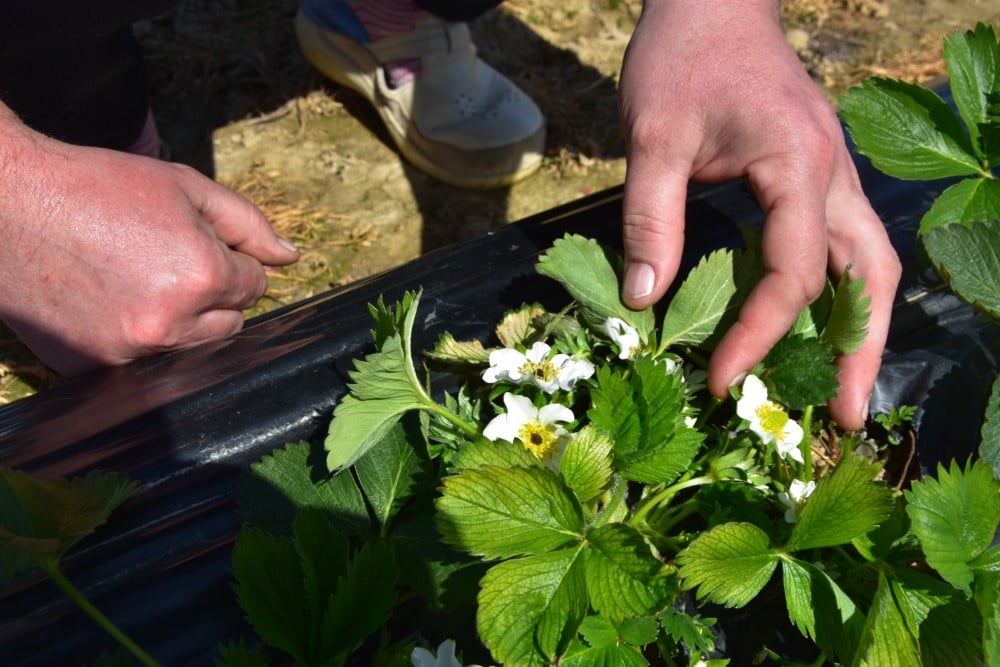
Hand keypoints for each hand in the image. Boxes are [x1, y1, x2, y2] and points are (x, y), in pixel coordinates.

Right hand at [0, 110, 298, 375]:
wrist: (6, 201)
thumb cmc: (98, 184)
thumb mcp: (184, 186)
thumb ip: (248, 225)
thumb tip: (291, 257)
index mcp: (201, 275)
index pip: (254, 286)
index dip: (232, 260)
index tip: (196, 242)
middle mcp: (170, 324)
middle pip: (230, 324)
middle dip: (215, 295)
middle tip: (168, 260)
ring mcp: (128, 352)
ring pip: (191, 348)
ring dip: (181, 321)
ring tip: (138, 278)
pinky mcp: (91, 368)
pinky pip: (142, 363)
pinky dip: (137, 338)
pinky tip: (109, 302)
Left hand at [617, 0, 900, 429]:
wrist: (711, 1)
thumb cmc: (681, 58)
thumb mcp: (653, 136)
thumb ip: (650, 219)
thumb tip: (643, 303)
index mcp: (797, 163)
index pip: (794, 270)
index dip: (759, 333)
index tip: (722, 378)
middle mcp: (832, 174)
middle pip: (869, 274)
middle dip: (859, 350)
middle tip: (844, 419)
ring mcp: (832, 173)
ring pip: (869, 261)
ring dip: (861, 327)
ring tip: (843, 390)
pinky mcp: (816, 175)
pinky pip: (843, 244)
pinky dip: (837, 294)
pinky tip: (816, 327)